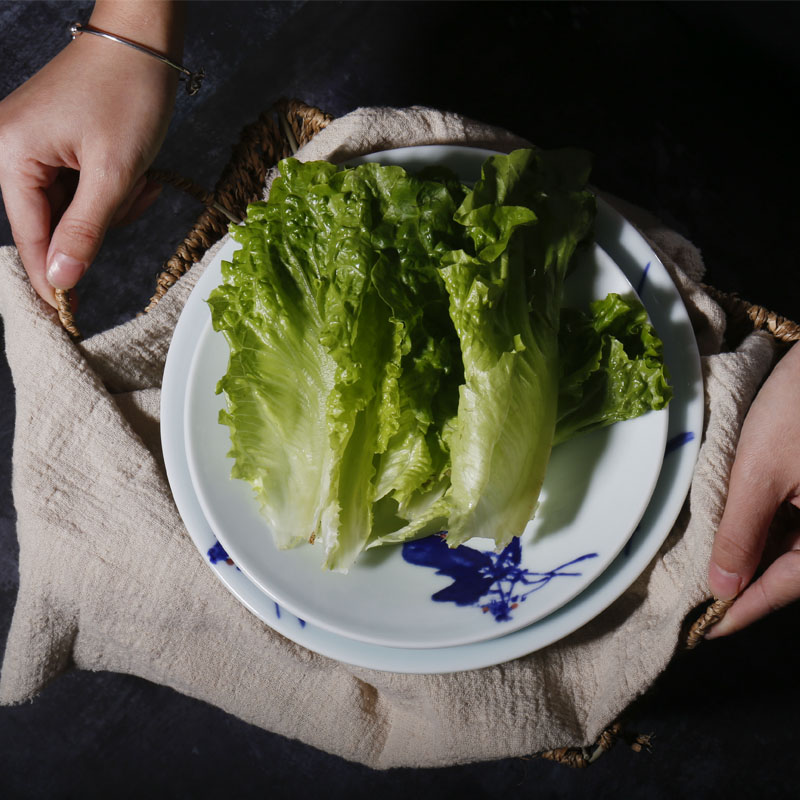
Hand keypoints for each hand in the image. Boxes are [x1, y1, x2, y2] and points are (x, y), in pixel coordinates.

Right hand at [0, 1, 182, 306]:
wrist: (144, 41)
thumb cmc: (128, 94)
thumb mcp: (114, 173)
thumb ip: (85, 231)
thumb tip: (61, 279)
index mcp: (11, 152)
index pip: (30, 235)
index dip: (52, 277)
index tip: (68, 318)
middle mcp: (11, 148)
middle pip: (54, 224)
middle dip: (102, 222)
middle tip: (134, 192)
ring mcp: (34, 145)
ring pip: (75, 211)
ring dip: (114, 206)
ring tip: (139, 175)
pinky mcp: (56, 144)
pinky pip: (83, 189)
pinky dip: (113, 191)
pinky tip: (135, 173)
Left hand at [707, 341, 799, 637]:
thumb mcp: (760, 472)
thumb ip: (742, 533)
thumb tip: (721, 587)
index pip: (780, 588)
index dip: (738, 612)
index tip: (700, 632)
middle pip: (786, 572)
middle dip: (740, 586)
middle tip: (692, 602)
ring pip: (787, 547)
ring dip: (748, 557)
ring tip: (701, 569)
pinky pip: (792, 522)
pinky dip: (761, 529)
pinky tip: (729, 529)